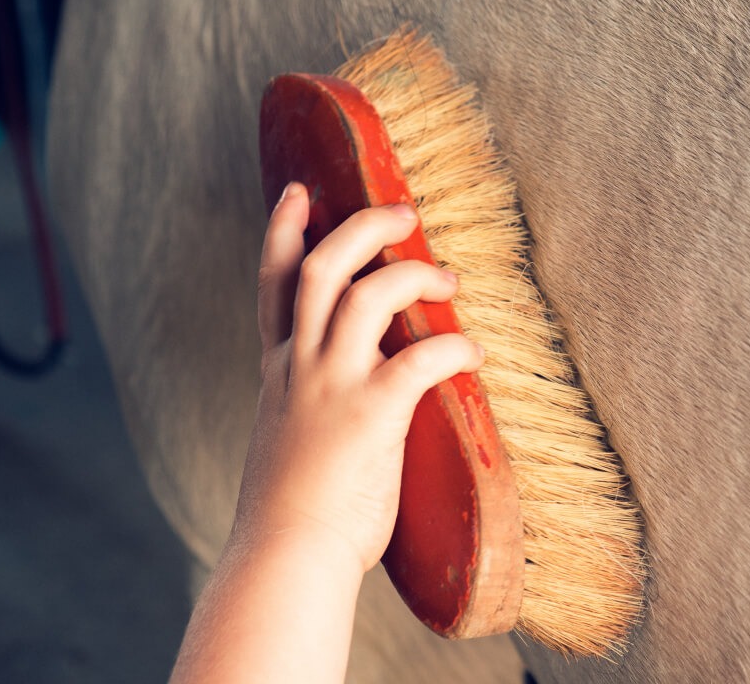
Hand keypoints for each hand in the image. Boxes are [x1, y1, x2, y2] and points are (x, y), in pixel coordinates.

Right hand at [232, 182, 484, 575]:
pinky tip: (473, 357)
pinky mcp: (369, 413)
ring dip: (413, 274)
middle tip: (403, 212)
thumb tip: (347, 403)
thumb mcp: (287, 440)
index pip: (276, 283)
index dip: (286, 231)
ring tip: (447, 279)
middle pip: (325, 266)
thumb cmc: (291, 513)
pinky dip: (452, 347)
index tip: (302, 192)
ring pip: (367, 293)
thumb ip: (310, 408)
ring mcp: (331, 385)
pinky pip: (419, 357)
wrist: (284, 556)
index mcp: (280, 371)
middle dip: (364, 227)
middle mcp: (300, 366)